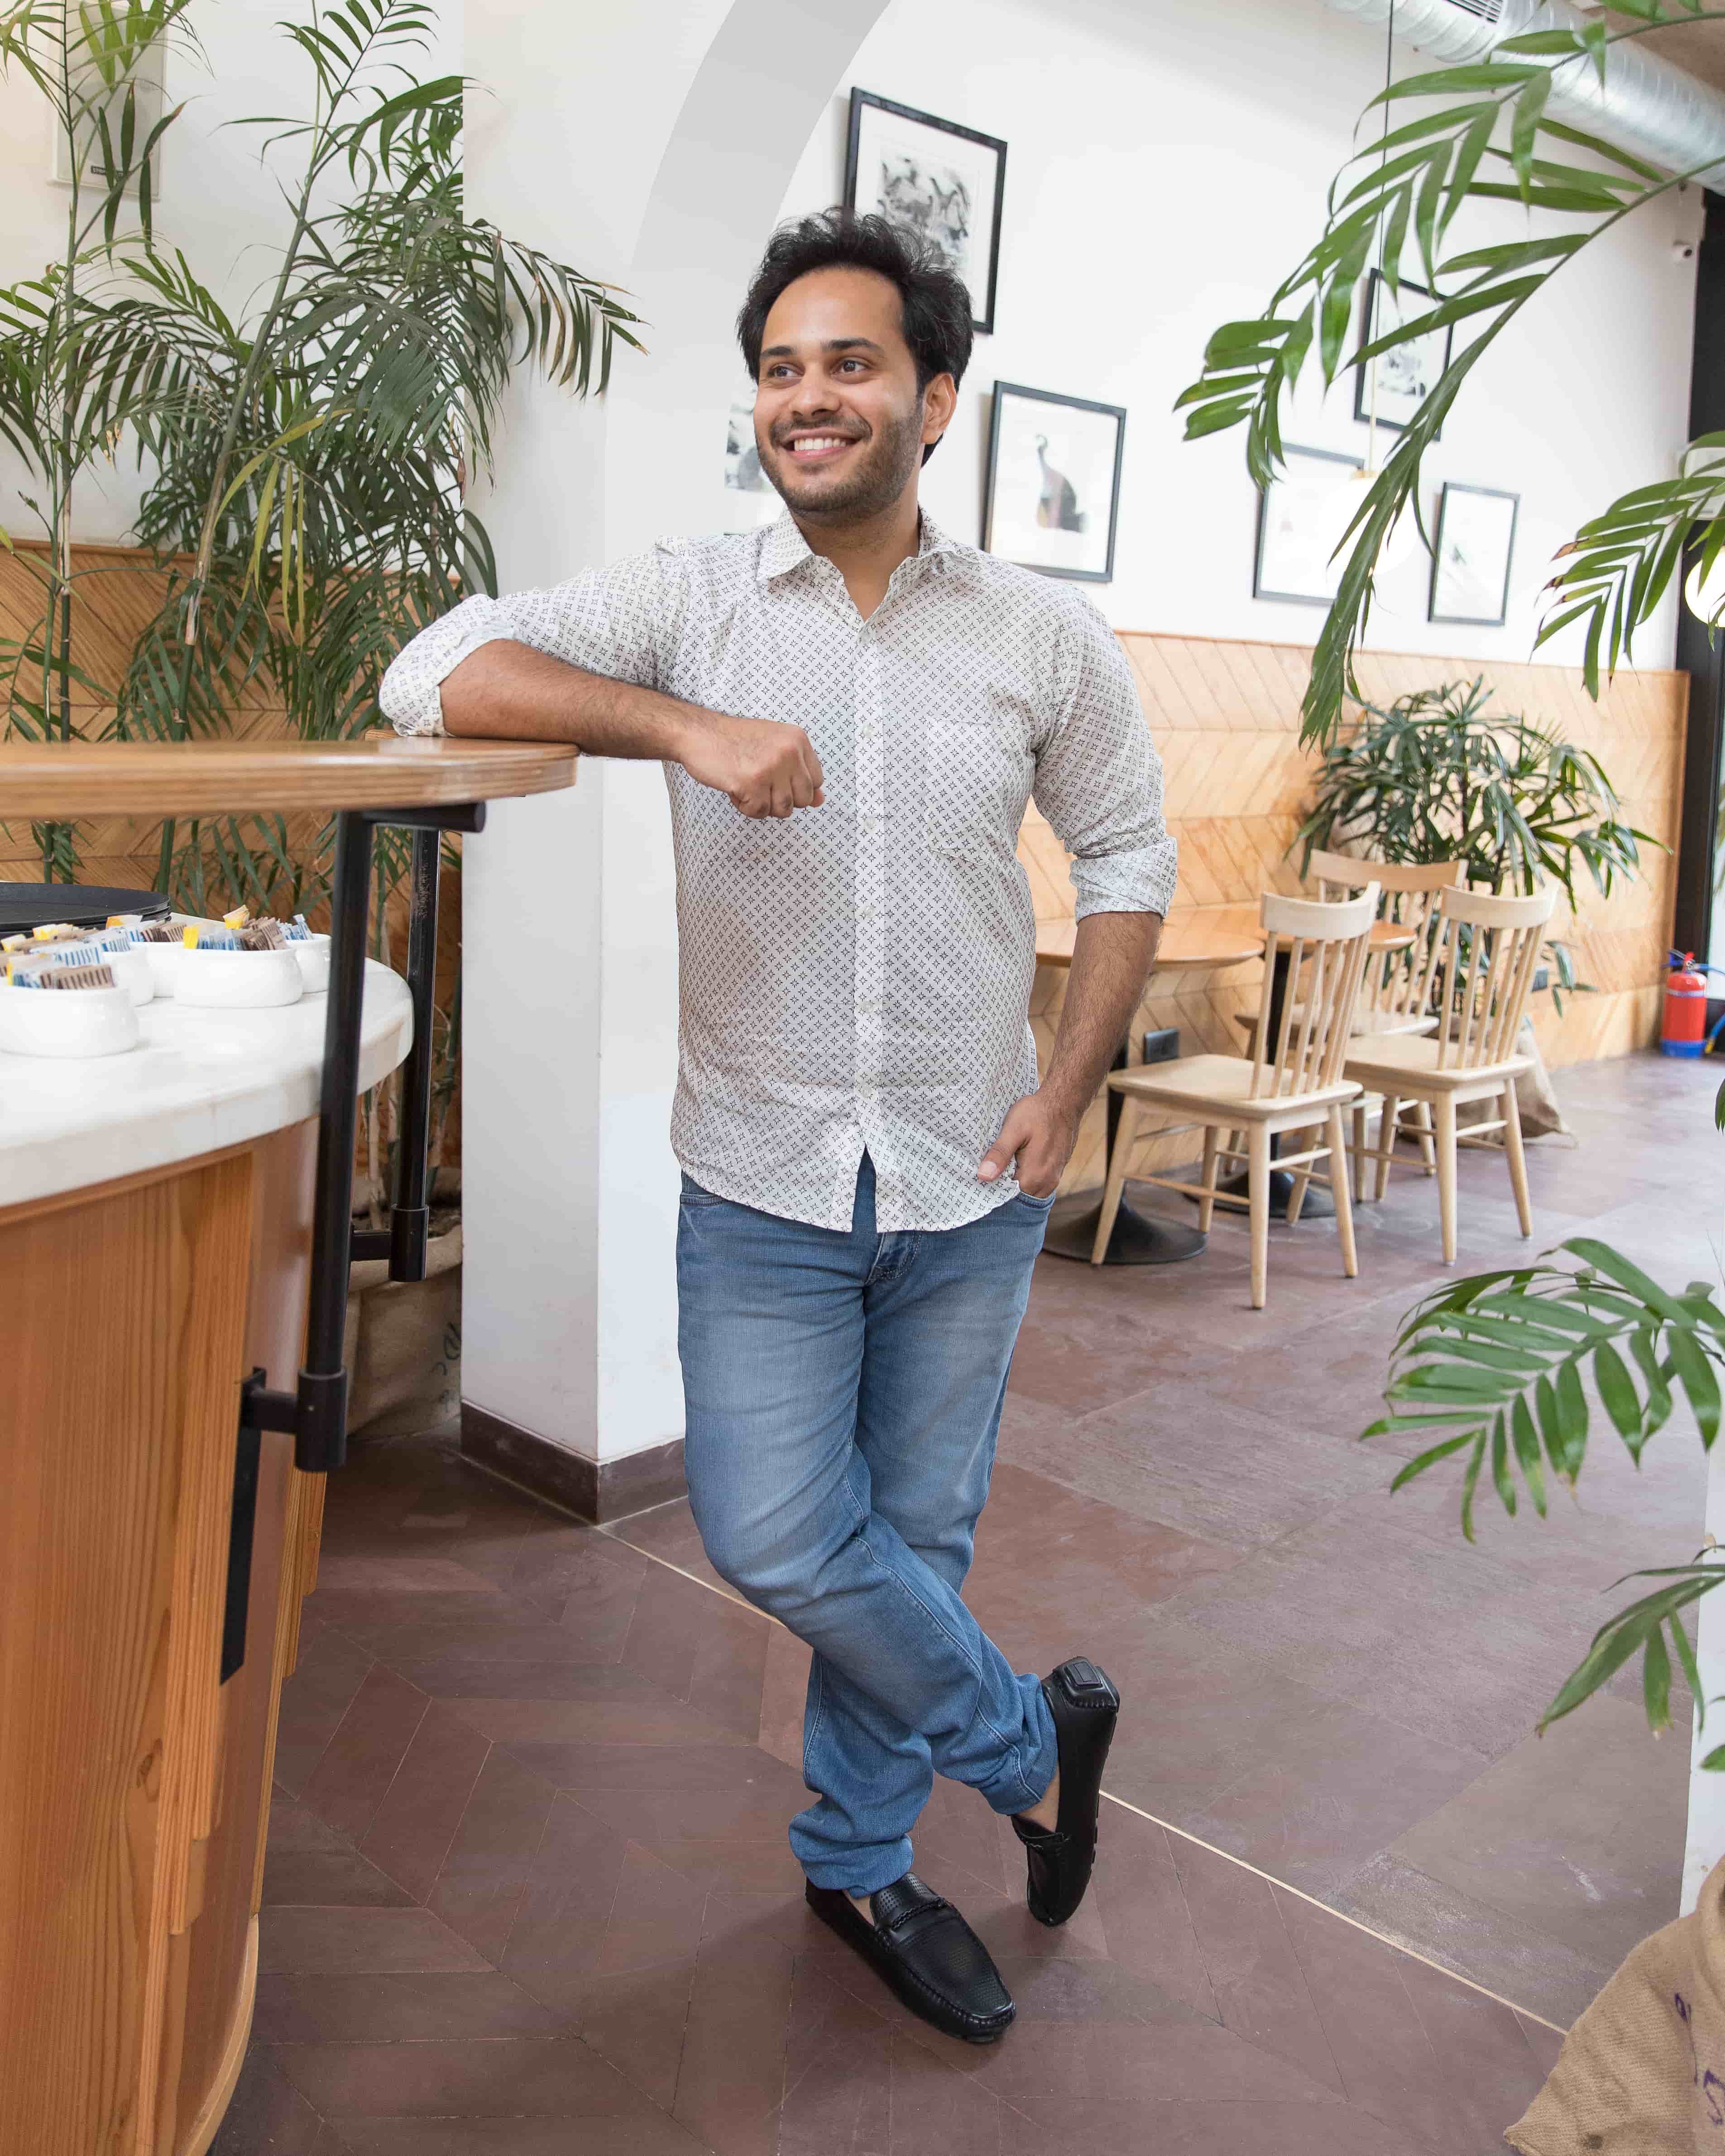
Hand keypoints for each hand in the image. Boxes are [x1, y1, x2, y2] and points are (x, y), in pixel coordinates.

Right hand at [677, 708, 824, 818]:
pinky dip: (744, 807)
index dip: (795, 787)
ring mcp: (771, 767)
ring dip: (762, 804)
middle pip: (803, 800)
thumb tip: (820, 800)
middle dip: (781, 799)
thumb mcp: (774, 746)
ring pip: (783, 810)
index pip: (817, 781)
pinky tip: (734, 787)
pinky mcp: (752, 783)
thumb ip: (798, 772)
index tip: (777, 779)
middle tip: (759, 783)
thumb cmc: (733, 741)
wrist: (699, 734)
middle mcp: (789, 752)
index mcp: (798, 740)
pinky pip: (759, 813)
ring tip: (747, 785)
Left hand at [977, 1090, 1081, 1197]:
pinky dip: (1024, 1179)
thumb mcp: (1013, 1130)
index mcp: (1034, 1176)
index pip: (1007, 1198)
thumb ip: (999, 1154)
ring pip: (1028, 1192)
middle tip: (987, 1172)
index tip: (979, 1180)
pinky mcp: (1056, 1171)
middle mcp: (1046, 1183)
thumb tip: (983, 1176)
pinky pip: (1036, 1184)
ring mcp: (1053, 1178)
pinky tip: (1014, 1164)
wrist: (1064, 1102)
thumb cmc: (1037, 1112)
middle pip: (1018, 1198)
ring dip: (1014, 1184)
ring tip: (1000, 1168)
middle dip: (1002, 1189)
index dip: (992, 1190)